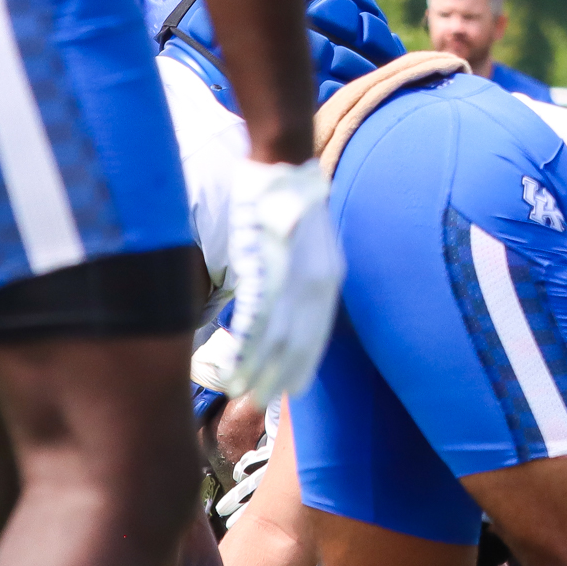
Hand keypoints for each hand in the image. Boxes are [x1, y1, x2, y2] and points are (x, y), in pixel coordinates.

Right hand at [226, 159, 344, 403]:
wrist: (286, 162)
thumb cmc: (291, 200)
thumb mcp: (307, 243)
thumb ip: (301, 273)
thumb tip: (289, 298)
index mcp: (329, 277)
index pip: (319, 331)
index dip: (305, 361)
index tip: (294, 388)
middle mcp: (319, 282)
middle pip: (300, 342)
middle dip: (281, 374)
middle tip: (263, 403)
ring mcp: (293, 276)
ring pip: (278, 337)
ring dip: (260, 368)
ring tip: (244, 393)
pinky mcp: (267, 267)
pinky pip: (258, 317)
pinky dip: (248, 346)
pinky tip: (237, 365)